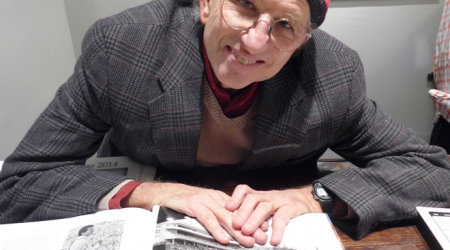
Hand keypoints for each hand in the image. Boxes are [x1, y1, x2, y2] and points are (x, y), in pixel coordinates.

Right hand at [123, 182, 267, 246]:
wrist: (166, 193)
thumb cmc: (186, 203)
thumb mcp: (206, 207)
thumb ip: (219, 215)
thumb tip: (234, 229)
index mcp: (220, 198)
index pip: (240, 210)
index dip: (253, 219)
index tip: (264, 229)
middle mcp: (214, 197)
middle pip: (235, 213)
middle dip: (249, 226)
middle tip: (260, 238)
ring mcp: (204, 200)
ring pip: (223, 216)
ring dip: (236, 230)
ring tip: (246, 241)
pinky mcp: (193, 204)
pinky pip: (207, 218)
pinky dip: (216, 229)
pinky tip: (223, 238)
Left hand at [225, 184, 321, 245]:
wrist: (306, 200)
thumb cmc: (282, 206)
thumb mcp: (266, 206)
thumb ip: (253, 213)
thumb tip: (236, 227)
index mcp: (260, 196)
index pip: (245, 191)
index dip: (235, 197)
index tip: (227, 207)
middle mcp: (268, 196)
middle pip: (253, 199)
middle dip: (242, 211)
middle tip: (236, 224)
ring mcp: (280, 201)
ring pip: (265, 206)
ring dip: (254, 219)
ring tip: (247, 231)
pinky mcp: (292, 208)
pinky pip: (283, 217)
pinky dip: (277, 229)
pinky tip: (274, 239)